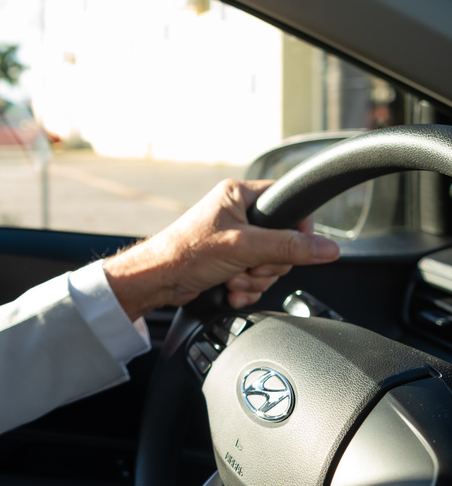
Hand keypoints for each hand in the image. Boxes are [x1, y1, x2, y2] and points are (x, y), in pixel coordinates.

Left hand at [102, 179, 340, 319]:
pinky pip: (256, 277)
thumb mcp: (245, 247)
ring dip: (255, 279)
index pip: (288, 202)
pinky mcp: (229, 261)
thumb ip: (289, 247)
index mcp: (239, 195)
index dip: (296, 228)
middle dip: (267, 264)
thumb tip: (328, 248)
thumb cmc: (186, 253)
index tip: (293, 247)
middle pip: (284, 241)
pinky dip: (246, 288)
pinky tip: (231, 290)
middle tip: (248, 266)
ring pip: (270, 263)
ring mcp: (234, 239)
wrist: (158, 280)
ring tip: (234, 279)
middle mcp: (237, 213)